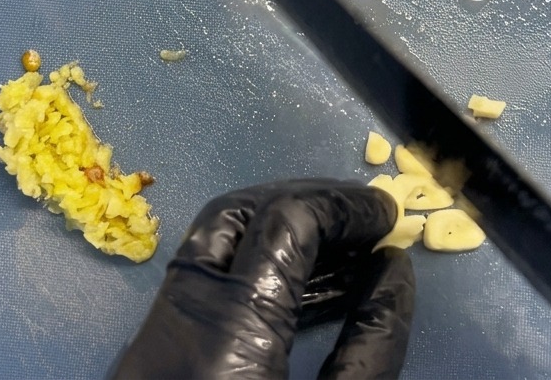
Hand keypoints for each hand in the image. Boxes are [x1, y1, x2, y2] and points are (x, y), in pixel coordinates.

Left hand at [109, 178, 414, 379]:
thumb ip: (370, 349)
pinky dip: (263, 270)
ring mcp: (159, 331)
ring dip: (287, 233)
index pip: (286, 223)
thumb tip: (393, 272)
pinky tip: (311, 290)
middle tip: (364, 217)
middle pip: (242, 213)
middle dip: (310, 201)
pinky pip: (211, 282)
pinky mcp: (156, 349)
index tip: (387, 217)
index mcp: (228, 335)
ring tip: (351, 251)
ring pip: (220, 242)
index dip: (344, 208)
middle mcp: (182, 316)